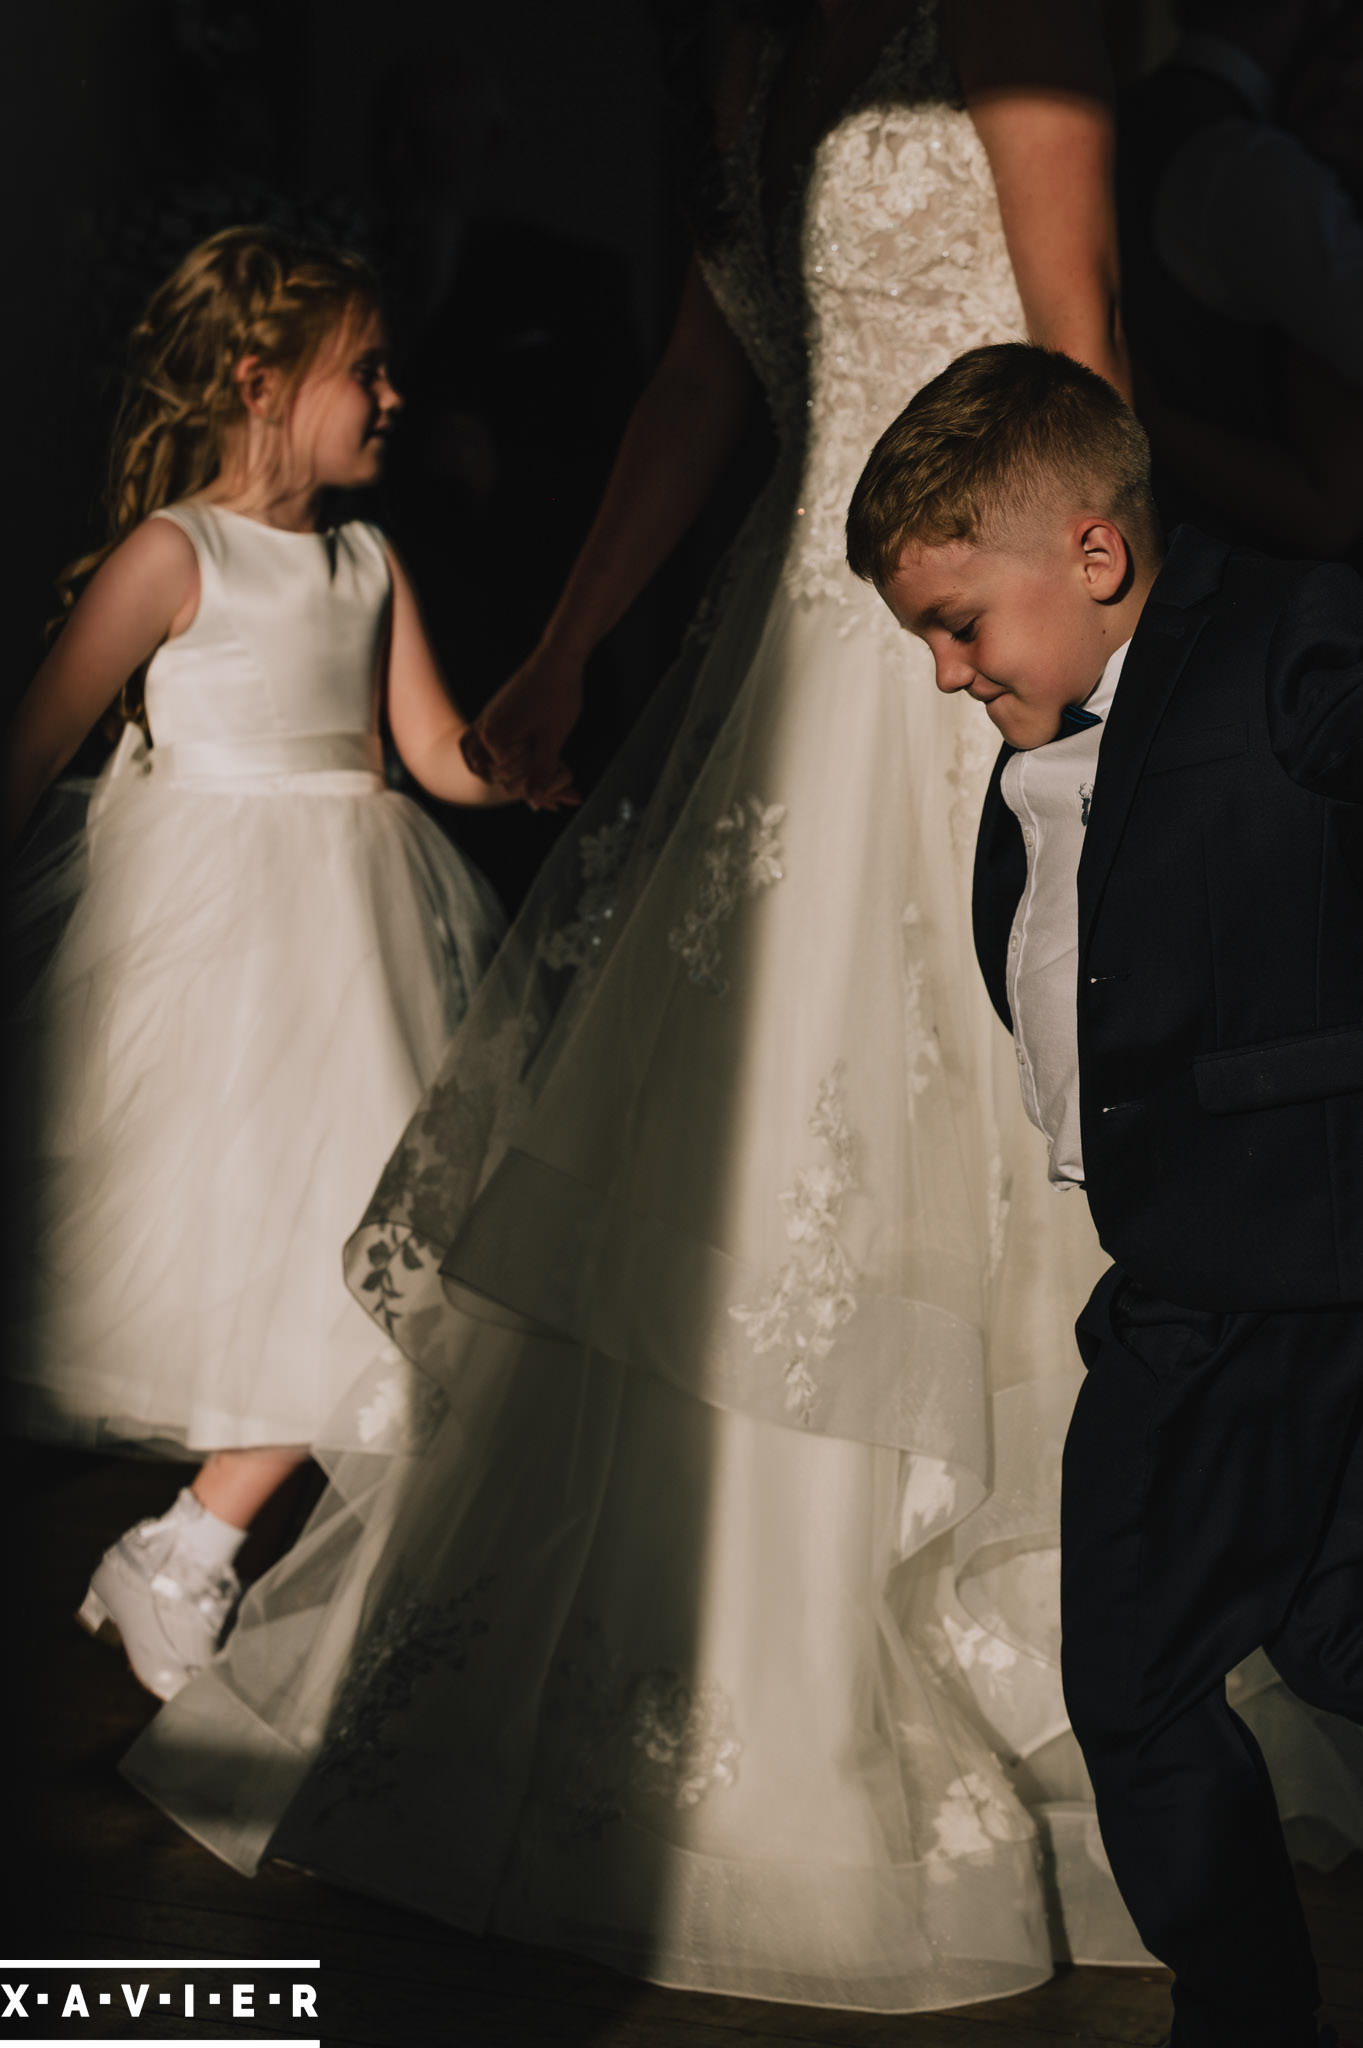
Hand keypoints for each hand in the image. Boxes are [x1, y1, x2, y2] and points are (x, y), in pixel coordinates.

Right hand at [463, 646, 584, 802]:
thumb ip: (541, 770)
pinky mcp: (494, 714)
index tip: (558, 801)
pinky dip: (503, 757)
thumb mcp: (553, 738)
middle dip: (521, 786)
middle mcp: (483, 730)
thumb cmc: (557, 695)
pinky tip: (520, 761)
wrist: (557, 658)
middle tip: (555, 801)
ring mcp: (486, 721)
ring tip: (532, 786)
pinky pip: (489, 744)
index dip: (531, 793)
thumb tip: (533, 799)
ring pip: (485, 759)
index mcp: (494, 738)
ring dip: (506, 774)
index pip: (504, 781)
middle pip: (491, 773)